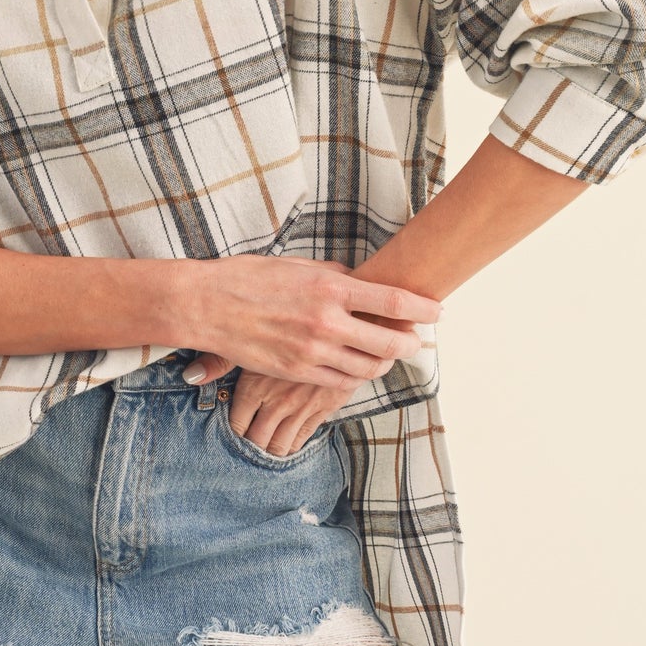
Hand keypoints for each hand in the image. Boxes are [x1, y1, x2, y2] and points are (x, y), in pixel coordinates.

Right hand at [178, 257, 443, 456]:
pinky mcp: (298, 371)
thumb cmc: (249, 278)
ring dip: (384, 361)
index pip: (393, 300)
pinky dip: (355, 374)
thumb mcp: (297, 265)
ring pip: (368, 366)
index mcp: (331, 287)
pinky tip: (356, 365)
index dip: (423, 308)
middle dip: (411, 342)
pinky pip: (340, 380)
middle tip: (417, 340)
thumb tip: (360, 283)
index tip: (438, 312)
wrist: (208, 305)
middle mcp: (327, 321)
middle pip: (390, 341)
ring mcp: (313, 351)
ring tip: (387, 353)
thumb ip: (333, 276)